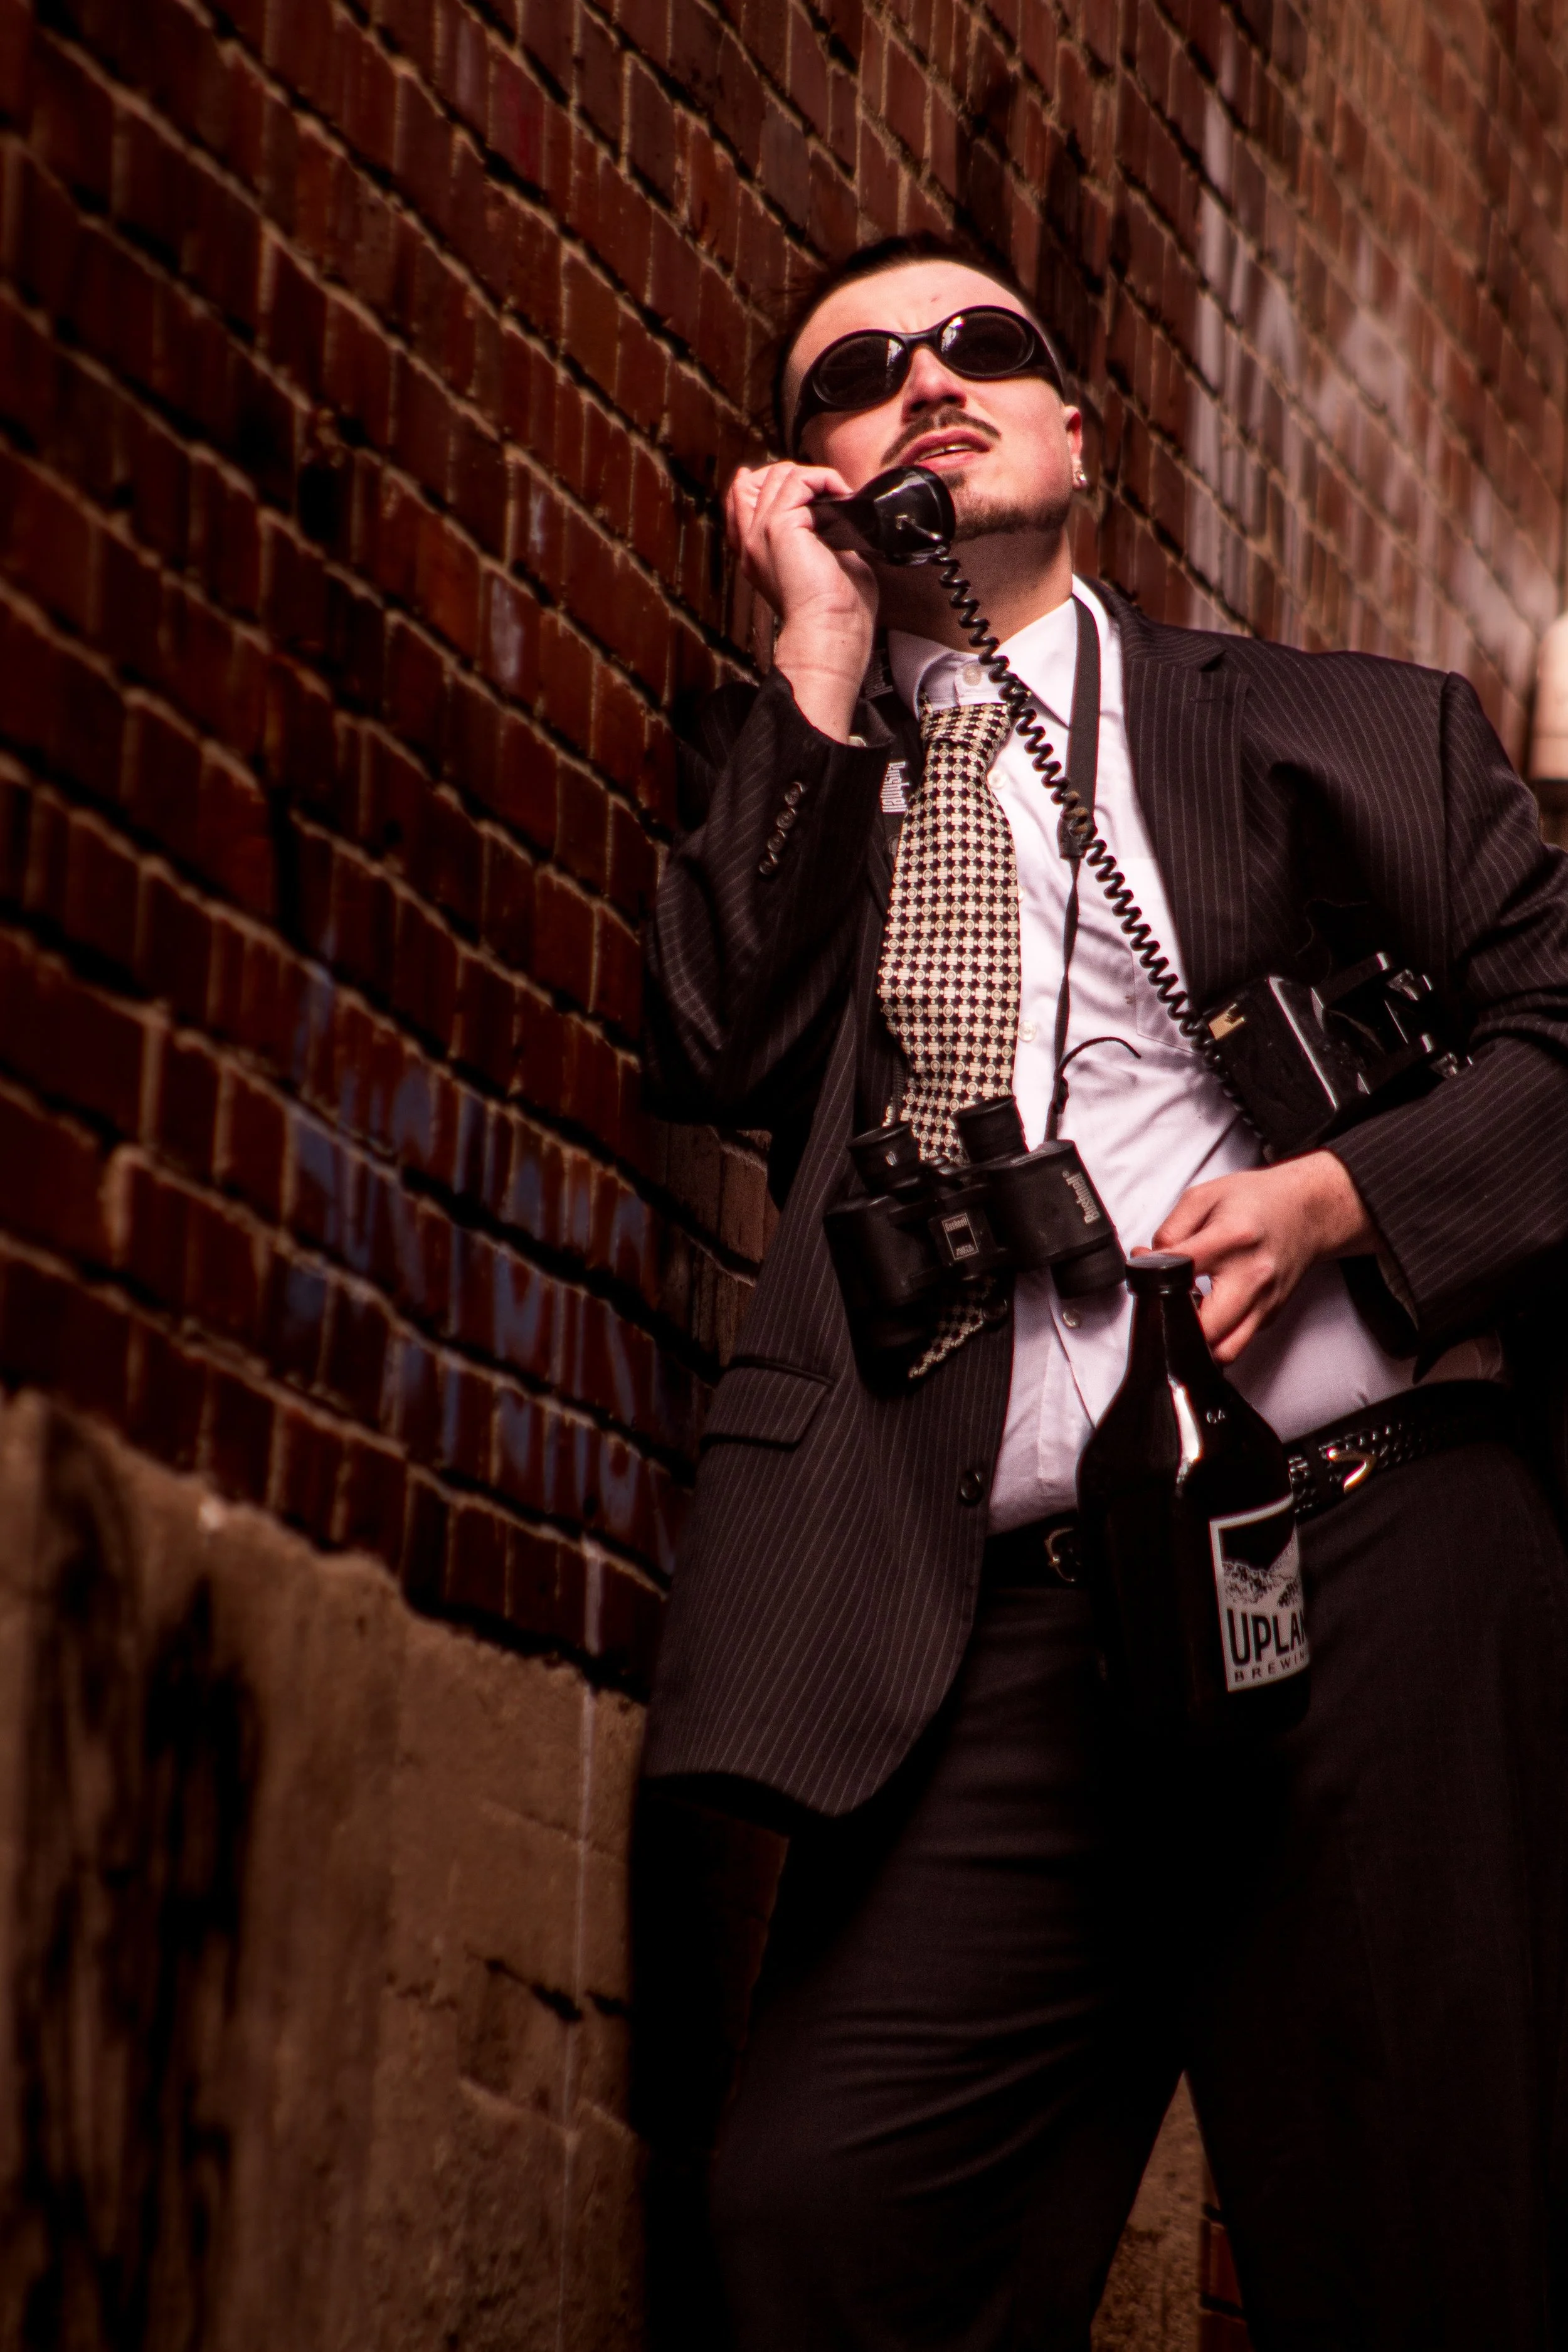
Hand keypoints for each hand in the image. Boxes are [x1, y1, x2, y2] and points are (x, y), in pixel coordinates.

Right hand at [726, 462, 877, 741]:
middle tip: (833, 492)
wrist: (831, 631)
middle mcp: (753, 543)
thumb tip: (839, 511)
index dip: (770, 481)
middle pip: (759, 481)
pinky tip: (842, 498)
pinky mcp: (778, 526)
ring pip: (779, 475)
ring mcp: (761, 533)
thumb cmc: (837, 612)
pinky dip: (825, 480)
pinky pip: (798, 480)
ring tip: (840, 498)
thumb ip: (820, 537)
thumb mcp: (826, 566)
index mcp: (758, 556)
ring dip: (816, 479)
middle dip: (798, 476)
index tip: (805, 479)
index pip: (744, 501)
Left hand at [1148, 1151, 1375, 1362]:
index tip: (1146, 1266)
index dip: (1151, 1271)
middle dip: (1174, 1320)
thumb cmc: (1257, 1201)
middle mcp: (1253, 1276)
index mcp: (1232, 1239)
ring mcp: (1265, 1301)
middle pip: (1205, 1328)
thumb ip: (1171, 1229)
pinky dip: (1217, 1335)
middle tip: (1167, 1299)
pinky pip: (1238, 1342)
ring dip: (1197, 1340)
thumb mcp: (1204, 1197)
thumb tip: (1148, 1261)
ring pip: (1224, 1351)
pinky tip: (1209, 1310)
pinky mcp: (1271, 1315)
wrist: (1307, 1212)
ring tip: (1188, 1313)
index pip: (1179, 1270)